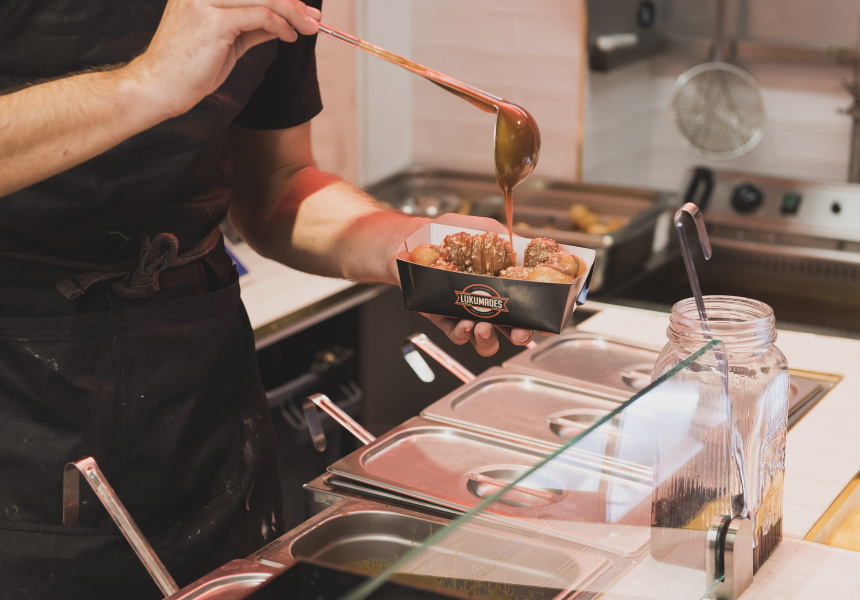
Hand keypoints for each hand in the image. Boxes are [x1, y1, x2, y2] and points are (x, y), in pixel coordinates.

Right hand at [128, 0, 320, 117]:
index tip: (303, 7)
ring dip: (293, 12)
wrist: (158, 87)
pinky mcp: (213, 22)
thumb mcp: (227, 40)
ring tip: (308, 28)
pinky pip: (260, 16)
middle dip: (293, 1)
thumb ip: (251, 25)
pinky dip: (280, 25)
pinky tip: (288, 37)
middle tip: (314, 18)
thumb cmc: (190, 66)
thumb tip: (282, 21)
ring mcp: (204, 1)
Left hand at [419, 212, 536, 356]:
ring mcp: (467, 312)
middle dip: (519, 336)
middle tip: (519, 333)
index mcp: (503, 285)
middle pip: (512, 331)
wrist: (414, 238)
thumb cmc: (449, 233)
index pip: (527, 308)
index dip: (539, 320)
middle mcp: (488, 302)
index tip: (546, 327)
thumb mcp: (484, 229)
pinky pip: (455, 334)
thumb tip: (528, 250)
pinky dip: (462, 333)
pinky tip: (465, 324)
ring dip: (488, 339)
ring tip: (484, 327)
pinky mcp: (443, 317)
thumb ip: (507, 240)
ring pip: (484, 340)